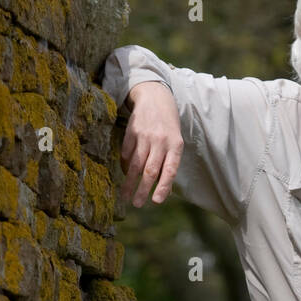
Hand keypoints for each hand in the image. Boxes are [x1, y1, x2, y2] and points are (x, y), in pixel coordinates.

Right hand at [119, 81, 183, 205]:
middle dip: (142, 189)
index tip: (156, 202)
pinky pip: (127, 153)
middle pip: (150, 170)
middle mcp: (160, 140)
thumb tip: (163, 190)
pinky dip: (125, 166)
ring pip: (136, 164)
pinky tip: (125, 174)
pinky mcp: (131, 131)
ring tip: (125, 196)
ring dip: (129, 182)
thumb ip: (169, 162)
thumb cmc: (168, 125)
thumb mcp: (175, 141)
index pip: (170, 170)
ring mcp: (145, 135)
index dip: (163, 187)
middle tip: (137, 204)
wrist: (155, 96)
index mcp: (175, 145)